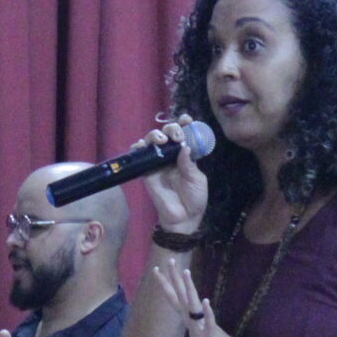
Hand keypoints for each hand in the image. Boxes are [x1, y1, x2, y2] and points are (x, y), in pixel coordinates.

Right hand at [140, 114, 209, 232]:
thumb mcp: (197, 180)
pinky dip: (138, 147)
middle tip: (176, 136)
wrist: (183, 218)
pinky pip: (139, 155)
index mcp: (186, 154)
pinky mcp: (146, 171)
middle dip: (171, 128)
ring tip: (163, 140)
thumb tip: (184, 147)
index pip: (184, 134)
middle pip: (167, 133)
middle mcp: (171, 155)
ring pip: (153, 141)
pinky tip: (142, 145)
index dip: (184, 124)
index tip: (186, 119)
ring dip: (155, 135)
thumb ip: (189, 164)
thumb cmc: (195, 198)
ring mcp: (158, 162)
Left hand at [153, 261, 250, 336]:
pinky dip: (207, 313)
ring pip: (194, 305)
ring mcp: (205, 326)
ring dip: (190, 289)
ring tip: (185, 272)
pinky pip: (210, 323)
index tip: (156, 270)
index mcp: (189, 321)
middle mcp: (196, 319)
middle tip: (169, 259)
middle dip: (174, 279)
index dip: (165, 286)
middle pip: (182, 296)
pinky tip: (205, 301)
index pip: (174, 300)